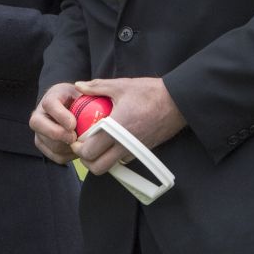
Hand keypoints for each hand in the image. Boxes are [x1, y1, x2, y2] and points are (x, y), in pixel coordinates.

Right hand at [29, 82, 83, 164]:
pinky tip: (78, 148)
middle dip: (59, 134)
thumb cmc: (80, 103)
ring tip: (81, 142)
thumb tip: (96, 109)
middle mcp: (39, 114)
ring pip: (50, 143)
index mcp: (51, 98)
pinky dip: (70, 155)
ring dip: (68, 147)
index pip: (49, 104)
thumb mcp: (84, 96)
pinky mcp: (44, 146)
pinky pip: (57, 156)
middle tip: (75, 137)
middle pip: (39, 124)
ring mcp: (39, 132)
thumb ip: (89, 99)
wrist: (73, 111)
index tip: (73, 124)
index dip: (61, 116)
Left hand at [69, 77, 185, 175]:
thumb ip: (96, 87)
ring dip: (99, 160)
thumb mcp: (121, 86)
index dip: (77, 147)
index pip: (90, 150)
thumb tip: (78, 86)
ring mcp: (135, 151)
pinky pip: (123, 161)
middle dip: (85, 158)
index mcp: (116, 129)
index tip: (74, 137)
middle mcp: (125, 144)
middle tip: (81, 144)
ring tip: (94, 144)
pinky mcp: (143, 151)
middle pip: (97, 167)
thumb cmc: (150, 92)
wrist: (178, 102)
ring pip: (111, 167)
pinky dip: (113, 157)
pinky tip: (111, 142)